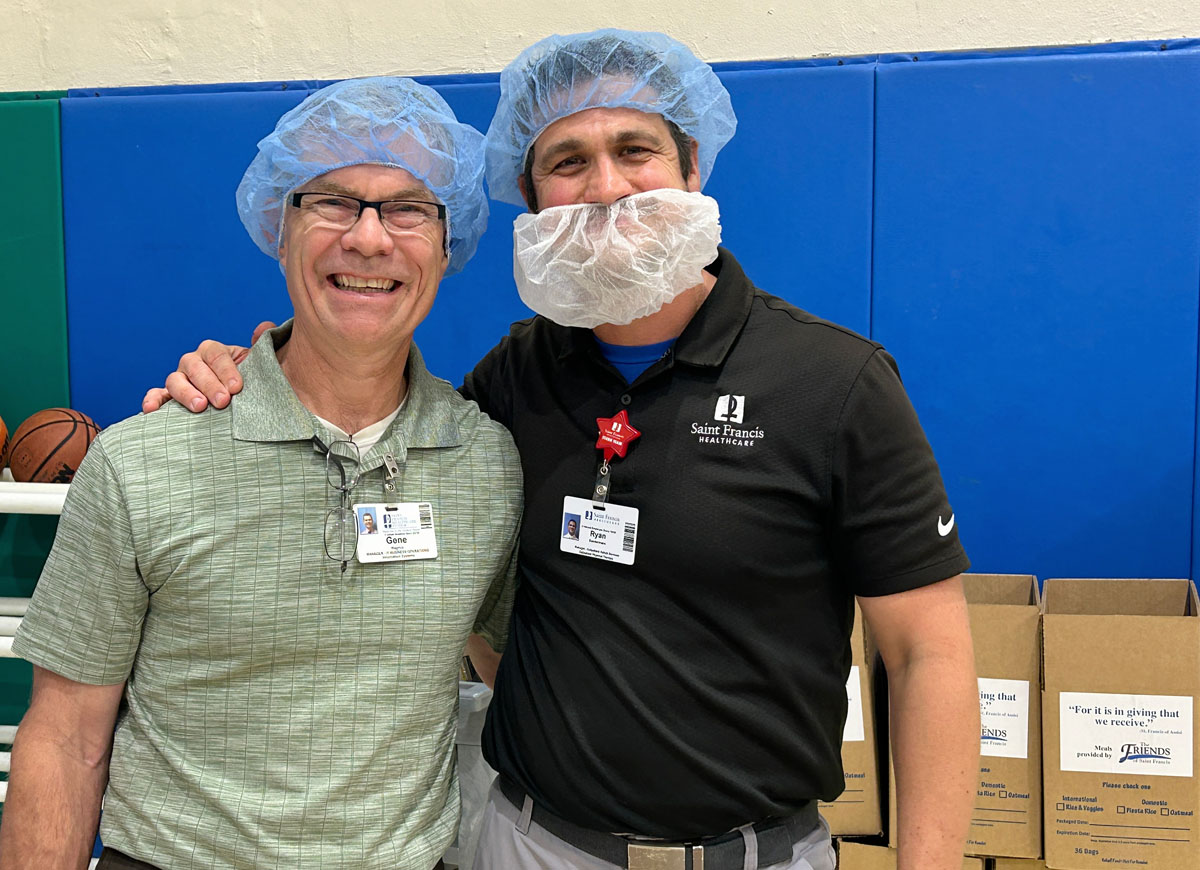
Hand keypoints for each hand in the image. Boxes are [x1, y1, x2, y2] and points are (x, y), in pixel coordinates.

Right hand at [141, 322, 275, 412]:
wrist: (240, 400)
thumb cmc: (248, 382)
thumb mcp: (257, 365)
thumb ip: (261, 347)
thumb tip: (264, 328)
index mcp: (213, 352)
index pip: (216, 355)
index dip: (227, 370)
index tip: (237, 387)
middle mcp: (193, 362)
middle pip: (195, 367)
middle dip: (209, 384)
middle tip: (223, 400)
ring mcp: (180, 378)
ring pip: (175, 380)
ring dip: (186, 393)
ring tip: (200, 406)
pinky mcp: (170, 396)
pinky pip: (157, 395)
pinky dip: (152, 400)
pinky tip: (151, 409)